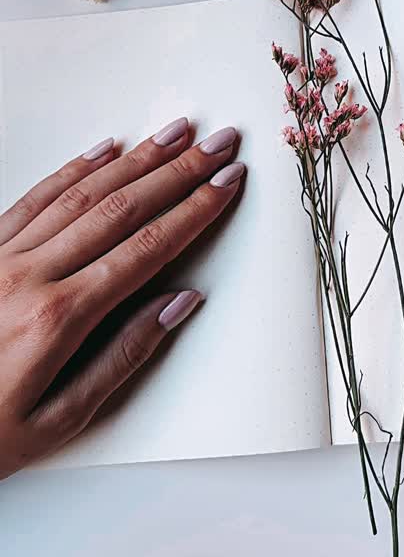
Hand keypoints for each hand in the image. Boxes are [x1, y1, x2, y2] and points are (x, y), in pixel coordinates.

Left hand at [0, 117, 244, 477]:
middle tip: (218, 142)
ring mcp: (1, 258)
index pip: (146, 249)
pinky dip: (73, 170)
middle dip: (178, 171)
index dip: (194, 211)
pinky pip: (33, 198)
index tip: (227, 183)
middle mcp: (29, 276)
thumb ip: (123, 358)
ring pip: (80, 193)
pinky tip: (103, 150)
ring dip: (135, 159)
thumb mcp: (57, 422)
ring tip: (175, 135)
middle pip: (121, 209)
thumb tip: (178, 304)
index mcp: (59, 318)